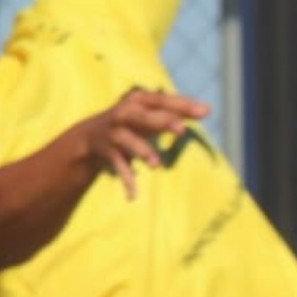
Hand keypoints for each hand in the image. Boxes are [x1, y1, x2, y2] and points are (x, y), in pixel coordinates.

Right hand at [84, 86, 212, 197]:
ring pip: (128, 141)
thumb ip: (177, 112)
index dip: (182, 105)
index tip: (204, 112)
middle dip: (162, 121)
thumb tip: (207, 110)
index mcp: (138, 100)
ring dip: (142, 151)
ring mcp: (114, 133)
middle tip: (182, 131)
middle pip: (143, 116)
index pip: (162, 101)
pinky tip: (133, 196)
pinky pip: (119, 167)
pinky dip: (127, 181)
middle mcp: (124, 114)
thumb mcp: (151, 115)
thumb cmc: (132, 122)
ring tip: (156, 165)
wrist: (89, 136)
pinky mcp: (107, 152)